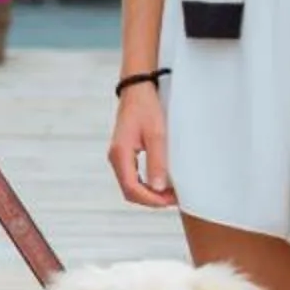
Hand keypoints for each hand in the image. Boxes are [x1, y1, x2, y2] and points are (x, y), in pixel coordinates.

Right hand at [108, 84, 174, 208]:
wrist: (137, 89)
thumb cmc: (146, 107)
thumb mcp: (157, 134)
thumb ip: (157, 161)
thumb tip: (158, 188)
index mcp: (120, 154)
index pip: (131, 188)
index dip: (151, 199)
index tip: (170, 200)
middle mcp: (116, 158)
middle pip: (129, 191)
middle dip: (151, 199)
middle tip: (173, 198)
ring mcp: (119, 157)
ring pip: (130, 186)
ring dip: (149, 193)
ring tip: (170, 192)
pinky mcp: (124, 154)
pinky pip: (132, 177)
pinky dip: (146, 184)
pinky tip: (161, 182)